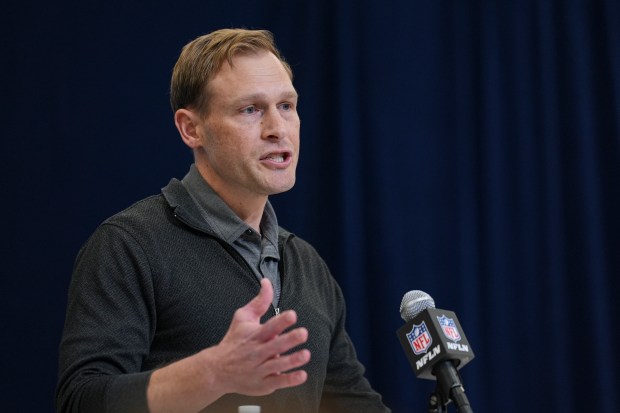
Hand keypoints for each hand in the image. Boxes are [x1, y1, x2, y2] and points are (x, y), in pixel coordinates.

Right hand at [206, 278, 310, 395]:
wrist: (217, 370)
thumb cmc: (234, 341)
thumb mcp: (243, 318)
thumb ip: (260, 301)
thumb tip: (267, 282)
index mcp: (254, 335)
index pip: (269, 326)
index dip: (281, 321)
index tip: (292, 315)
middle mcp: (257, 352)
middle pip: (275, 345)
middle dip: (289, 339)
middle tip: (303, 333)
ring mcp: (260, 369)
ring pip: (278, 365)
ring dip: (292, 360)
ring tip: (305, 354)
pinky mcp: (263, 383)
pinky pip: (278, 381)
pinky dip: (290, 380)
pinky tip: (302, 375)